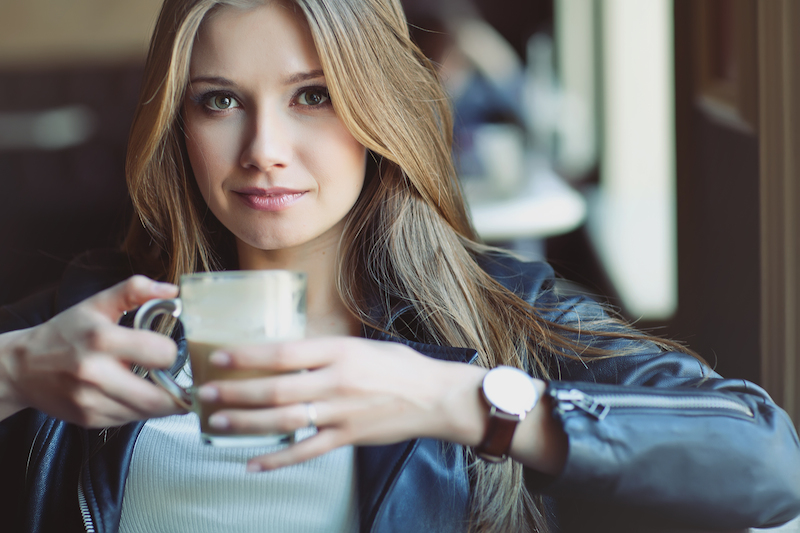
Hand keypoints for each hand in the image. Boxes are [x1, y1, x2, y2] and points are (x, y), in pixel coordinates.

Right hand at [0, 276, 184, 426]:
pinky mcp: (90, 419)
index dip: (172, 353)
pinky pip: (130, 420)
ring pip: (147, 413)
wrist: (22, 367)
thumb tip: (171, 291)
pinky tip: (133, 394)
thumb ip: (136, 290)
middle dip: (177, 391)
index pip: (161, 354)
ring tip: (158, 386)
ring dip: (161, 403)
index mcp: (102, 340)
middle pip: (159, 396)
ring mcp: (91, 401)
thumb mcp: (98, 303)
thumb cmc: (64, 333)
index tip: (169, 350)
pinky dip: (140, 410)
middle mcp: (96, 374)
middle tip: (182, 382)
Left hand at [195, 337, 488, 470]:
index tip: (220, 356)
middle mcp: (337, 382)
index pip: (284, 352)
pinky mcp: (348, 437)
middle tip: (206, 392)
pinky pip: (307, 451)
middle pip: (277, 389)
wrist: (435, 396)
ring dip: (247, 423)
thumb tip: (284, 353)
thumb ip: (324, 350)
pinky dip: (278, 459)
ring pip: (285, 421)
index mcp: (340, 352)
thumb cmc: (400, 365)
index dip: (248, 355)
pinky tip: (253, 462)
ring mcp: (342, 413)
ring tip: (217, 422)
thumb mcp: (361, 345)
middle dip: (236, 391)